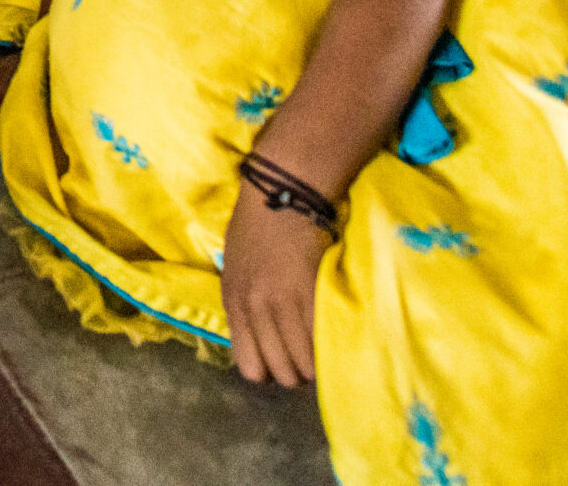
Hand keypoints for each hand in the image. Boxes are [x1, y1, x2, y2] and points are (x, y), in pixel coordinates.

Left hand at [219, 181, 329, 386]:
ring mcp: (284, 304)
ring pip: (305, 363)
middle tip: (309, 356)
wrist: (281, 194)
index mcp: (234, 304)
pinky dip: (330, 345)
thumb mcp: (235, 269)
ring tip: (324, 347)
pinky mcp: (312, 294)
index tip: (284, 362)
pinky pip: (322, 340)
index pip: (250, 366)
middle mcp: (256, 310)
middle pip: (282, 372)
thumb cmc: (255, 226)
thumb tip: (258, 336)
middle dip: (297, 372)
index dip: (270, 371)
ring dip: (317, 363)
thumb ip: (243, 304)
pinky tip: (333, 336)